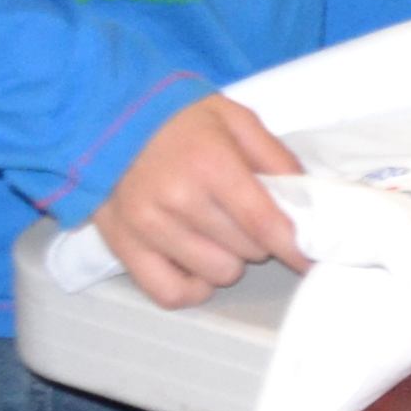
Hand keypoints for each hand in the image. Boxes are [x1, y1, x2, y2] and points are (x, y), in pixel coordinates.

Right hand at [93, 94, 309, 306]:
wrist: (105, 118)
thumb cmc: (176, 117)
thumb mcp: (236, 118)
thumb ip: (274, 157)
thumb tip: (304, 195)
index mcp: (210, 164)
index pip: (263, 223)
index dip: (293, 246)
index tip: (306, 257)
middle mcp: (178, 199)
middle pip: (246, 250)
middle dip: (258, 239)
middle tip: (247, 218)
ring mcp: (148, 227)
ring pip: (216, 274)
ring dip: (229, 260)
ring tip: (219, 235)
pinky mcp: (124, 247)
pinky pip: (170, 293)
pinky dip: (193, 289)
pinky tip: (198, 267)